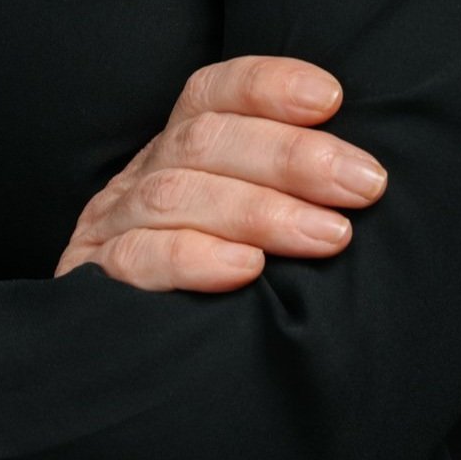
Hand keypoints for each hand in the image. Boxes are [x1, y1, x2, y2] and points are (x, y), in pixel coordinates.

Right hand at [55, 56, 388, 292]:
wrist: (130, 374)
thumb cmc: (225, 281)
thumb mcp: (252, 218)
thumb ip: (291, 192)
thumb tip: (366, 174)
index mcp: (180, 147)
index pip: (215, 93)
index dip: (269, 85)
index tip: (331, 98)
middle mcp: (144, 174)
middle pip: (205, 140)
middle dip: (292, 158)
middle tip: (363, 184)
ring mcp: (113, 225)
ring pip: (176, 194)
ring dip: (260, 210)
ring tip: (330, 235)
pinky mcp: (94, 280)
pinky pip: (137, 258)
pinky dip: (195, 258)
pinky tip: (247, 268)